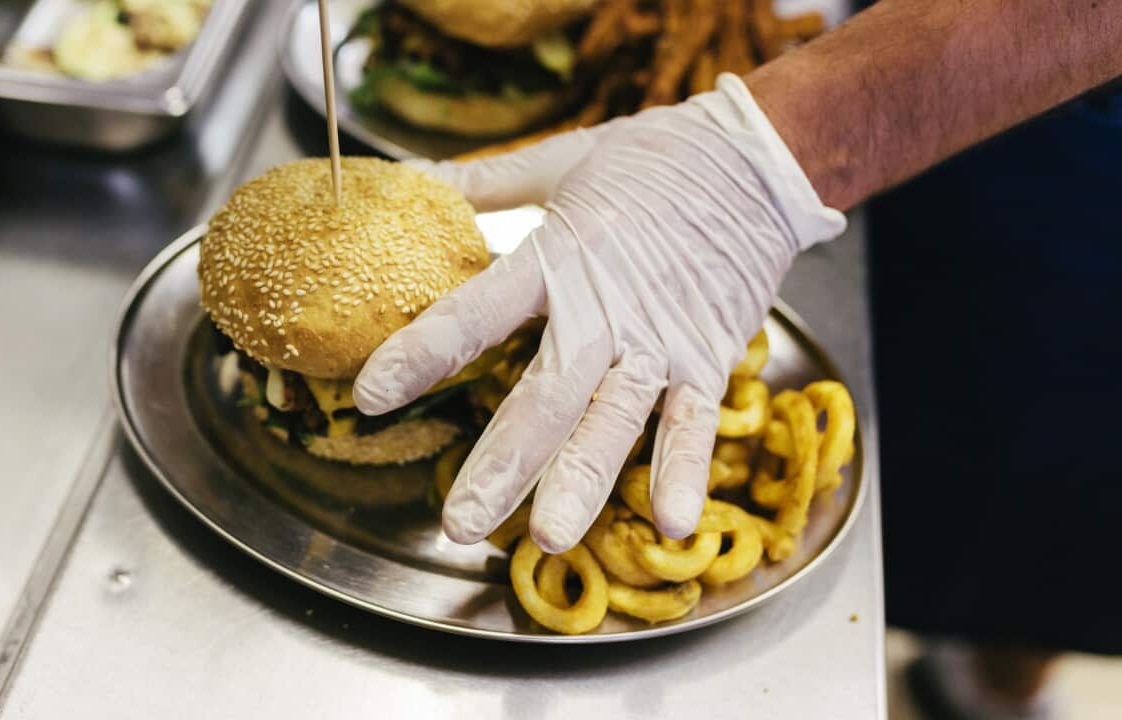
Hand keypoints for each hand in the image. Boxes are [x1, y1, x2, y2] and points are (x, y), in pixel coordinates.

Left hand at [353, 75, 844, 552]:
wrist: (757, 157)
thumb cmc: (654, 157)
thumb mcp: (561, 159)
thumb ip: (485, 182)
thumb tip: (413, 174)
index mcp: (561, 256)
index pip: (475, 313)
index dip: (420, 355)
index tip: (369, 396)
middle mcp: (606, 310)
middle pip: (544, 396)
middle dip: (501, 463)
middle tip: (458, 522)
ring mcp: (660, 341)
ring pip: (613, 422)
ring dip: (581, 482)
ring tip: (549, 537)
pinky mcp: (708, 358)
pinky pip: (695, 423)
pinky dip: (684, 471)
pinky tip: (671, 523)